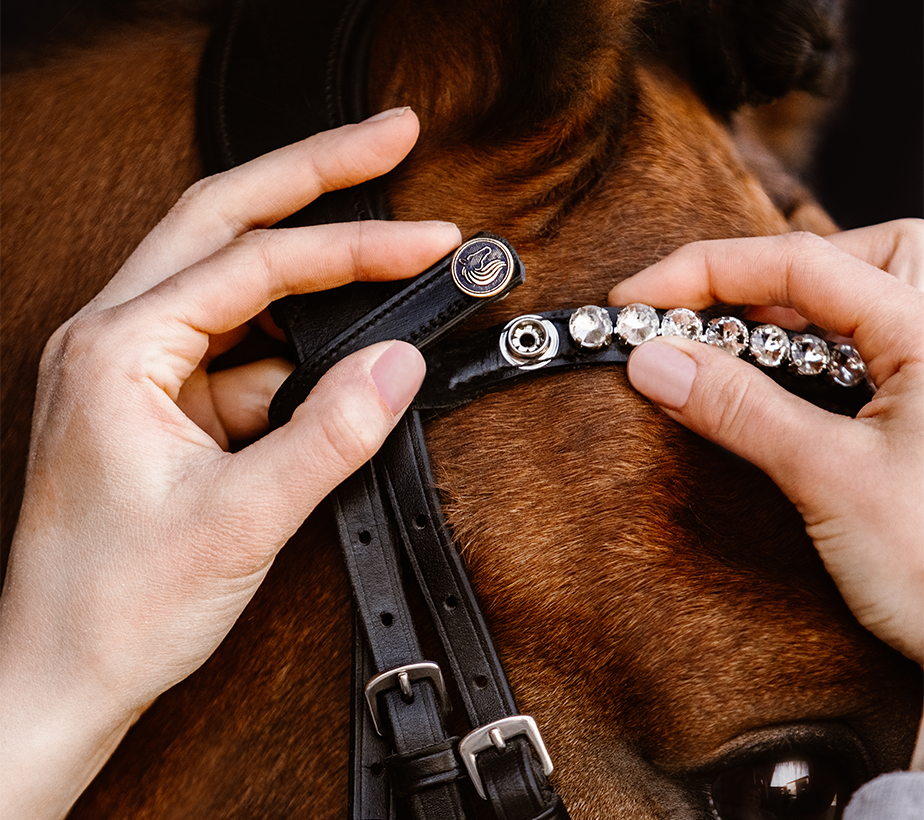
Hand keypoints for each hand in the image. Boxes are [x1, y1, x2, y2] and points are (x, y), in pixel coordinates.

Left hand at [0, 107, 461, 817]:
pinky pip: (240, 353)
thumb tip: (398, 365)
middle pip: (225, 218)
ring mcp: (139, 369)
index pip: (256, 263)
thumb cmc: (116, 606)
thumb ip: (330, 433)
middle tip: (390, 139)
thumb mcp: (241, 518)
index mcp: (117, 350)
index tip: (426, 240)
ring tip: (392, 262)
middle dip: (315, 175)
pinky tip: (336, 375)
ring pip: (234, 282)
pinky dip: (294, 356)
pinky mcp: (162, 404)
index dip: (355, 246)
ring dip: (312, 276)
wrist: (64, 674)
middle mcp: (117, 339)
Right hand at [609, 222, 923, 668]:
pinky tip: (779, 383)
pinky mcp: (923, 409)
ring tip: (735, 346)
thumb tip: (654, 362)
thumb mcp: (830, 479)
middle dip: (766, 275)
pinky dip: (813, 353)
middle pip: (848, 257)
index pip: (799, 263)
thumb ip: (740, 410)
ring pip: (863, 296)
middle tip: (701, 316)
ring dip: (793, 312)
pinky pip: (866, 349)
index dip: (703, 272)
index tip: (634, 301)